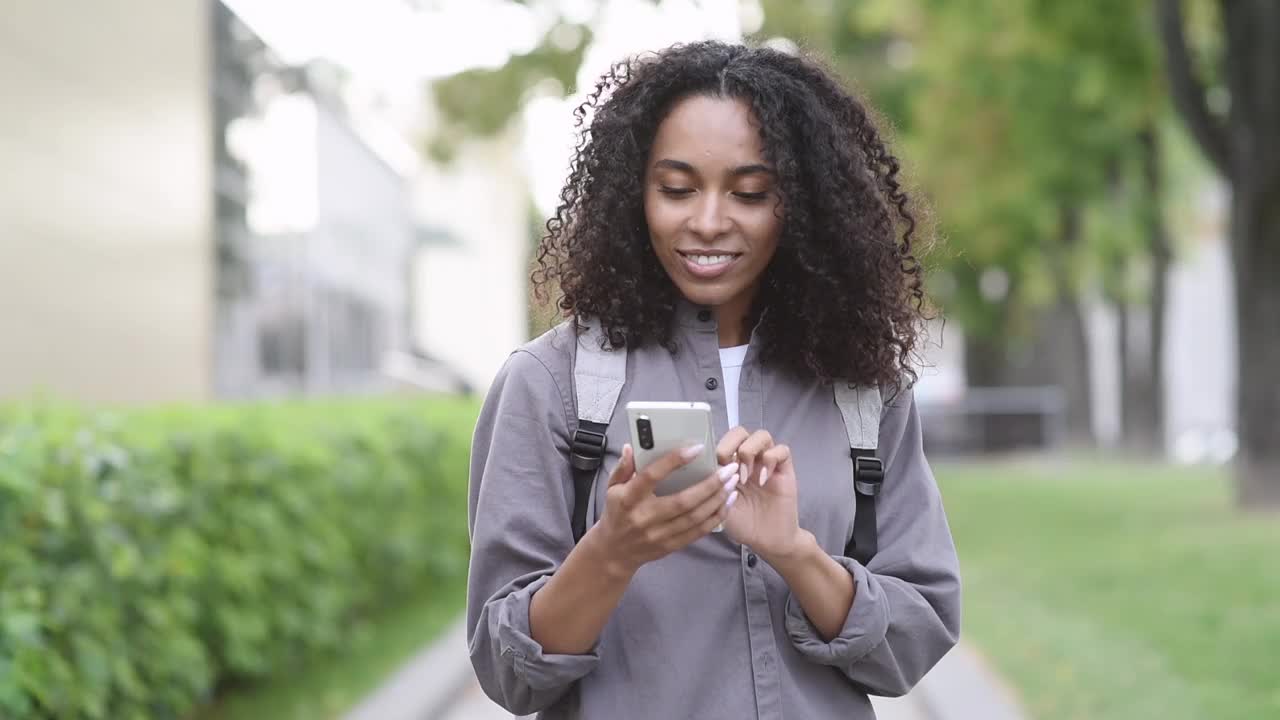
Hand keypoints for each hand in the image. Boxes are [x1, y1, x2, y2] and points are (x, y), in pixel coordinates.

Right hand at [593, 443, 739, 575]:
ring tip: (733, 483)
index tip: (696, 448)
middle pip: (683, 500)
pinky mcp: (670, 546)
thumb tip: (631, 447)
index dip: (674, 461)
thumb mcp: (612, 488)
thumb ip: (623, 467)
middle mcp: (645, 517)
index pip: (652, 476)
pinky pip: (698, 532)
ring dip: (718, 499)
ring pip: (695, 517)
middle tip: (728, 469)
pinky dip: (716, 517)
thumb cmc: (616, 513)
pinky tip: (727, 503)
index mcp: (629, 498)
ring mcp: (659, 534)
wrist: (614, 552)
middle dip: (710, 484)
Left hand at [717, 428, 805, 561]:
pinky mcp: (784, 470)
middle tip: (728, 464)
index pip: (721, 440)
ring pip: (762, 435)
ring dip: (750, 450)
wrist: (767, 541)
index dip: (716, 446)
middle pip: (740, 432)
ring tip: (746, 475)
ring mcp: (766, 463)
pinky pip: (782, 450)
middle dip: (731, 443)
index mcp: (729, 465)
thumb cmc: (742, 524)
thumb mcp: (719, 505)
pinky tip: (763, 479)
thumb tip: (707, 465)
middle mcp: (748, 460)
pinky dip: (771, 459)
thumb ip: (713, 486)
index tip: (712, 465)